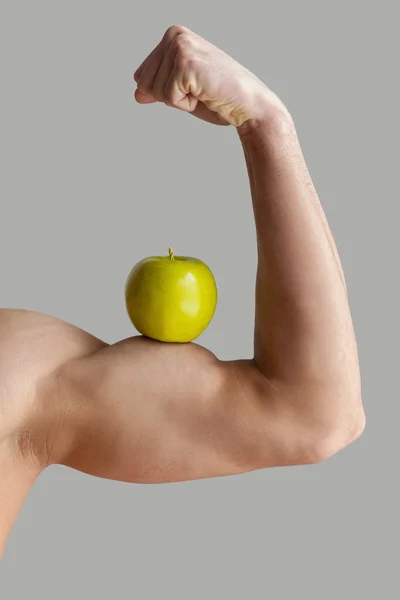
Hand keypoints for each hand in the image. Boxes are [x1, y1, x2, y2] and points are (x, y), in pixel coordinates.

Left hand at [133, 25, 286, 129]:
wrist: (248, 104)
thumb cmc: (219, 97)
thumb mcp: (182, 90)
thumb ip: (157, 88)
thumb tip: (136, 94)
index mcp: (173, 36)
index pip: (142, 75)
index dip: (165, 92)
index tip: (192, 87)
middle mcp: (174, 36)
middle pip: (143, 83)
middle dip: (168, 96)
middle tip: (198, 91)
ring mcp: (180, 47)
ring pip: (154, 91)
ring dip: (179, 101)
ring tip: (202, 91)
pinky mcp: (185, 64)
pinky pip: (168, 98)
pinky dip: (186, 104)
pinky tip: (204, 94)